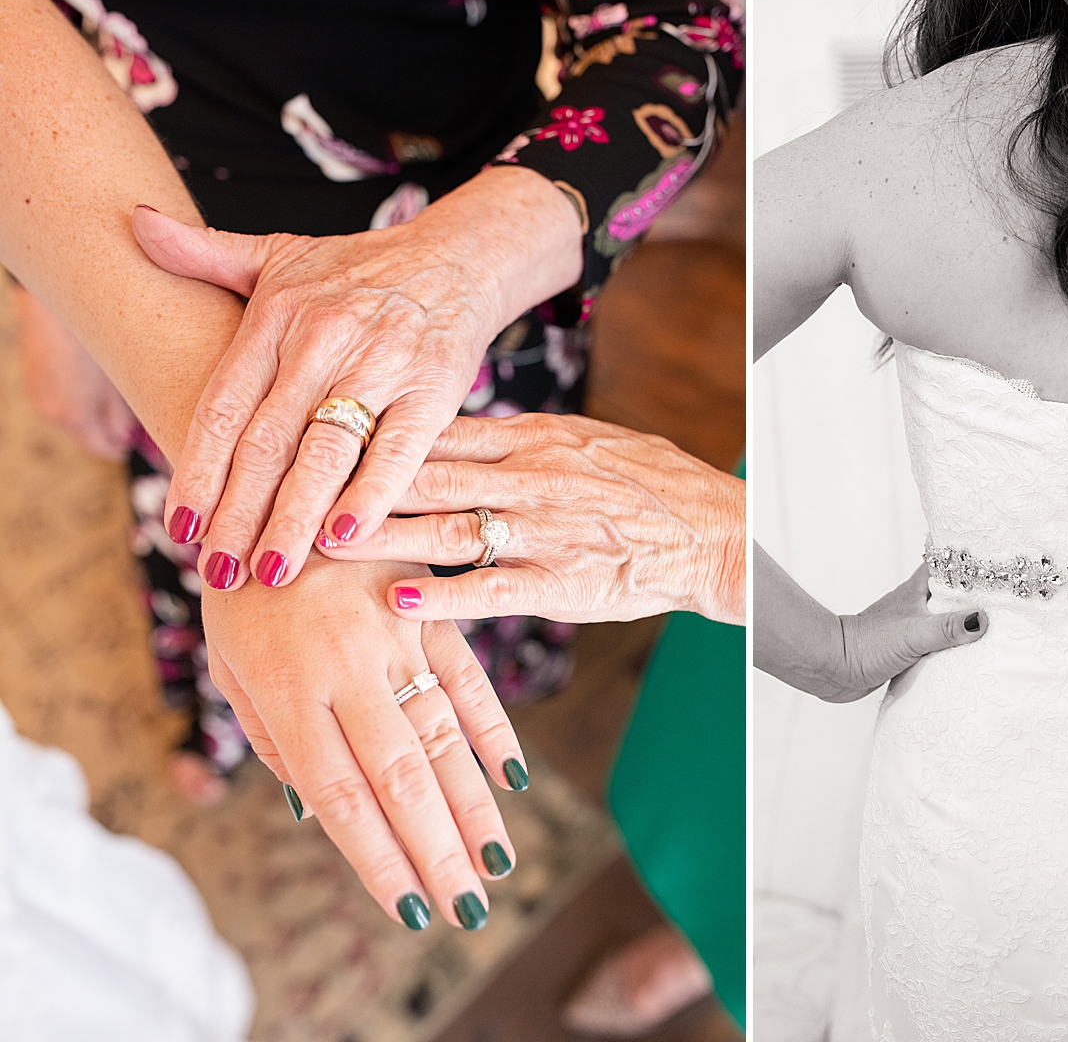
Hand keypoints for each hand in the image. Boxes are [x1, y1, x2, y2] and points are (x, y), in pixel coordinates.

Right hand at [14, 283, 134, 459]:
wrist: (53, 308)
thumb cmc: (91, 340)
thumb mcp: (114, 379)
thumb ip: (119, 413)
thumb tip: (124, 434)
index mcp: (75, 415)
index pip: (101, 446)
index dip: (119, 447)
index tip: (133, 443)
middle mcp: (53, 413)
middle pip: (86, 436)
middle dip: (106, 433)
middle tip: (129, 422)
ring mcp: (41, 399)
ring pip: (73, 421)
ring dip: (92, 417)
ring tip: (113, 399)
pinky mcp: (35, 385)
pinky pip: (60, 405)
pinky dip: (77, 402)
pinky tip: (91, 385)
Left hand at [133, 166, 581, 592]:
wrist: (456, 257)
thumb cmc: (361, 268)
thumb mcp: (282, 252)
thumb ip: (206, 253)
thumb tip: (132, 225)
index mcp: (278, 317)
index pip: (223, 406)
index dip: (199, 470)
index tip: (180, 527)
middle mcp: (323, 340)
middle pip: (267, 441)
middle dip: (239, 513)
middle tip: (218, 572)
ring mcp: (380, 365)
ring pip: (325, 453)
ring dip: (295, 519)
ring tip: (271, 572)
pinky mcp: (433, 388)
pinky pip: (398, 450)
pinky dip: (372, 495)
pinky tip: (346, 539)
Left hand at [202, 553, 528, 929]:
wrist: (276, 479)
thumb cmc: (242, 587)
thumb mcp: (232, 665)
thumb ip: (276, 738)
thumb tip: (319, 812)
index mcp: (289, 690)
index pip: (340, 795)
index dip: (377, 859)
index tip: (409, 910)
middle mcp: (348, 667)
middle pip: (400, 776)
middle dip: (437, 850)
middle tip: (468, 907)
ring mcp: (396, 633)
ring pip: (443, 733)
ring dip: (473, 804)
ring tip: (498, 862)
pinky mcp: (429, 603)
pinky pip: (468, 673)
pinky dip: (493, 727)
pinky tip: (511, 777)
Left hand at [321, 414, 745, 624]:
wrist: (715, 530)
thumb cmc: (650, 485)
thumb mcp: (585, 440)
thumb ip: (518, 439)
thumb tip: (456, 428)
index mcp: (531, 438)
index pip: (433, 430)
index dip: (368, 435)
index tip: (312, 437)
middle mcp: (529, 476)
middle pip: (424, 474)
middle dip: (354, 483)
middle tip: (289, 489)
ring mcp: (544, 529)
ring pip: (447, 528)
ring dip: (382, 536)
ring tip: (322, 544)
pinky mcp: (562, 582)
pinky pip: (493, 587)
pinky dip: (443, 595)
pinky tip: (398, 601)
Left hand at [828, 565, 988, 701]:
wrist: (835, 668)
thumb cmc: (868, 645)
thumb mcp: (914, 634)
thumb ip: (948, 627)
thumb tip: (982, 620)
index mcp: (918, 590)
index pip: (950, 564)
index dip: (974, 560)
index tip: (1001, 559)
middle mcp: (916, 603)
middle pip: (954, 591)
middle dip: (978, 592)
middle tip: (1010, 595)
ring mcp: (912, 625)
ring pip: (946, 616)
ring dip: (966, 620)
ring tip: (998, 624)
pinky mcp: (908, 647)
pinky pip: (938, 641)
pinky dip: (953, 644)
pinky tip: (969, 653)